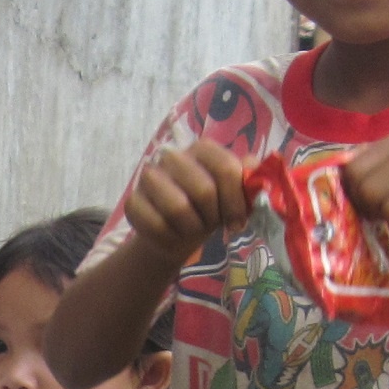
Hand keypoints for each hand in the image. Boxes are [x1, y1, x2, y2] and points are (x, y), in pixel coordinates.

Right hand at [123, 140, 254, 262]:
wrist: (176, 232)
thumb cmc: (209, 209)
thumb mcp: (233, 196)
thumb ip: (248, 179)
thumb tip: (256, 167)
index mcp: (202, 149)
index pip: (226, 169)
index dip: (236, 201)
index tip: (238, 221)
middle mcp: (172, 156)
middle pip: (203, 190)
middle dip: (213, 217)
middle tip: (211, 225)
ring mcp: (149, 177)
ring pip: (177, 208)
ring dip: (191, 228)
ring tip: (192, 230)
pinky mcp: (132, 202)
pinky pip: (156, 226)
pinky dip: (170, 239)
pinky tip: (173, 237)